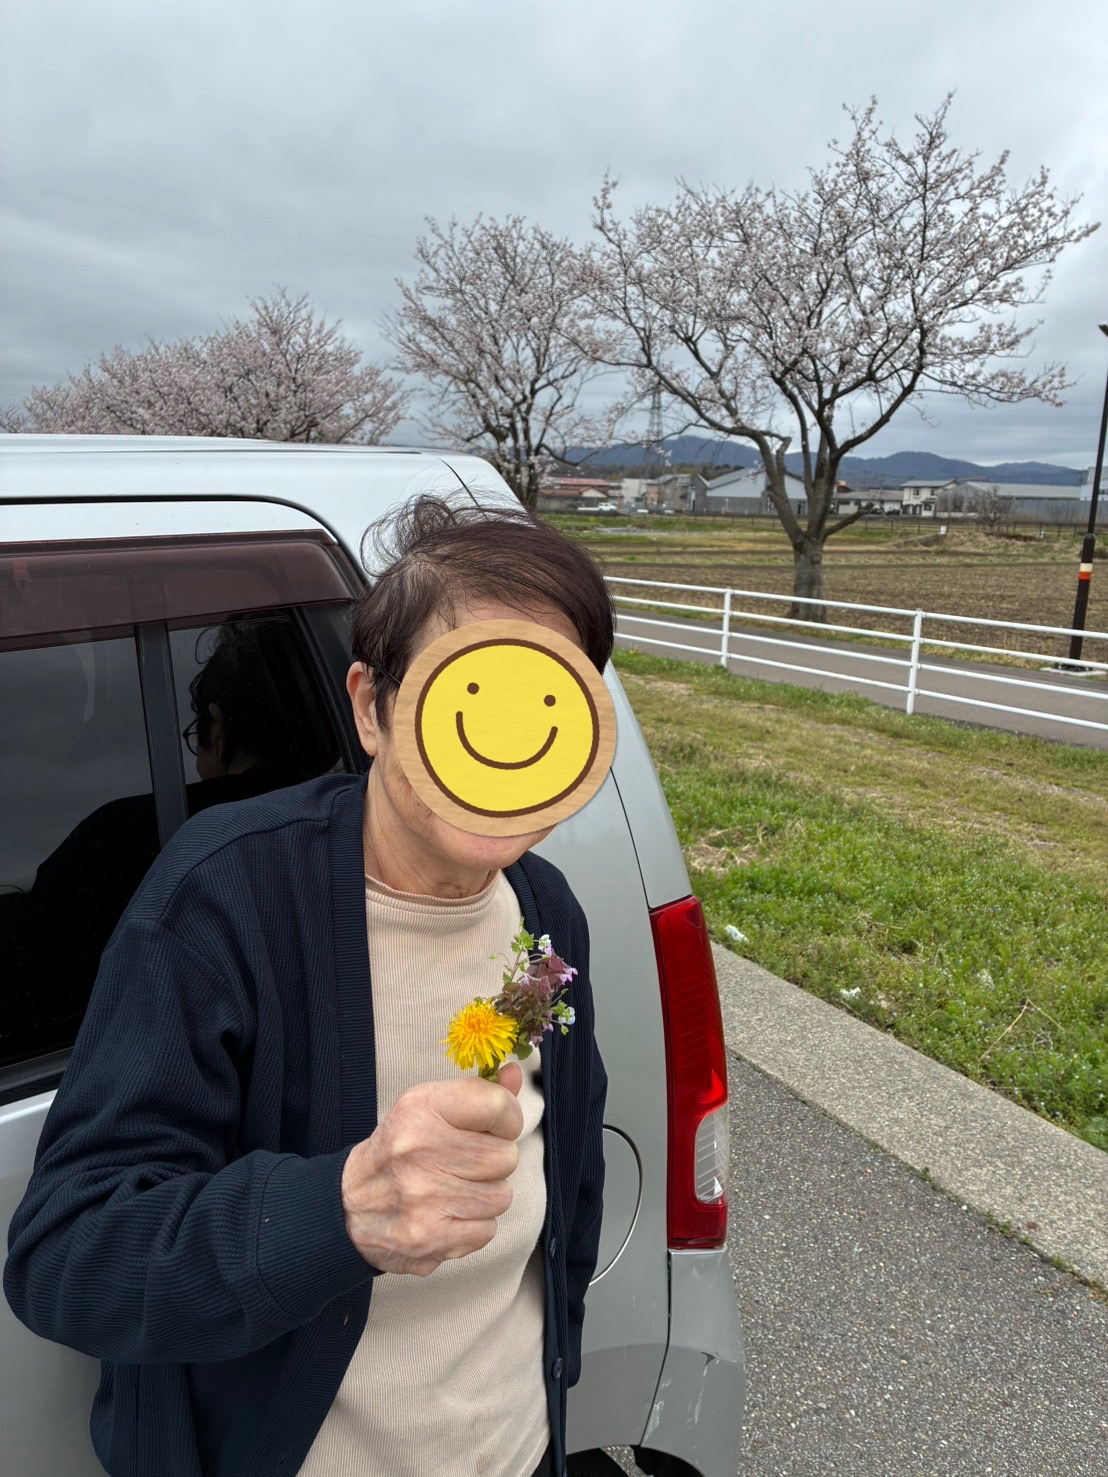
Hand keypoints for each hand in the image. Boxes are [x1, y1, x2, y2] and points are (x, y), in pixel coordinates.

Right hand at [341, 1063, 523, 1276]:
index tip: (495, 1126)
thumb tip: (514, 1074)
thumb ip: (477, 1093)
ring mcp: (425, 1197)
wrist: (348, 1207)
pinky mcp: (430, 1237)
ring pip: (501, 1196)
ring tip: (456, 1189)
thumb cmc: (398, 1152)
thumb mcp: (427, 1108)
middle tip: (467, 1163)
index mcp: (421, 1108)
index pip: (498, 1106)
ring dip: (486, 1195)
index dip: (507, 1118)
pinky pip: (488, 1229)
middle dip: (493, 1161)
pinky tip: (449, 1215)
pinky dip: (474, 1226)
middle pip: (506, 1157)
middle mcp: (420, 1148)